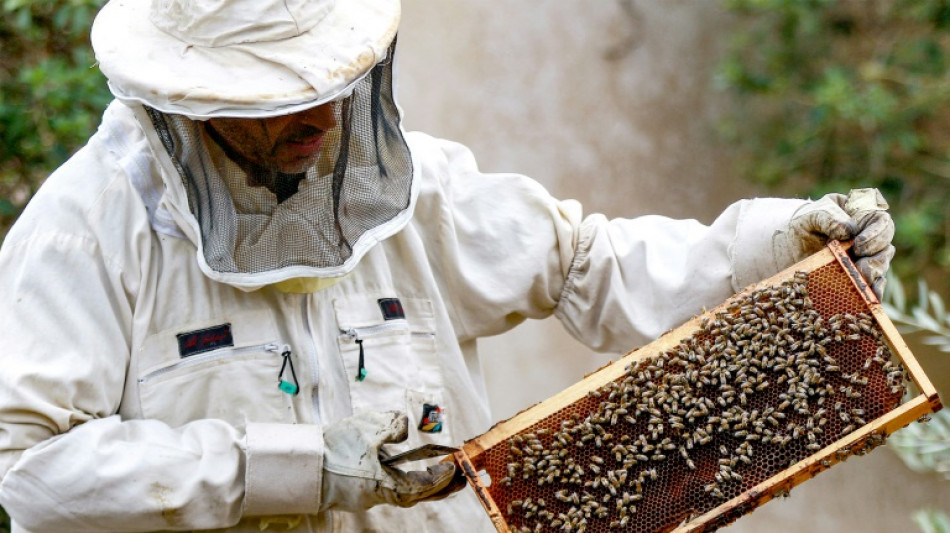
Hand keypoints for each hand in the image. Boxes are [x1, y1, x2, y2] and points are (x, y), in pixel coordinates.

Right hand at [319, 411, 460, 511]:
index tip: (454, 466)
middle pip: (416, 495)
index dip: (440, 477)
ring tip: (443, 476)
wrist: (302, 464)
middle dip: (440, 487)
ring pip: (403, 493)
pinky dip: (406, 481)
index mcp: (382, 485)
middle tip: (461, 480)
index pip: (420, 486)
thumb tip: (405, 429)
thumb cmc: (333, 447)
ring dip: (425, 485)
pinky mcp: (358, 492)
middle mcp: (377, 496)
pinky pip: (389, 488)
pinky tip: (409, 469)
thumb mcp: (366, 427)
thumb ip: (392, 424)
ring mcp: (367, 496)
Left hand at [772, 188, 894, 297]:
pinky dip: (873, 291)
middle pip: (885, 246)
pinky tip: (871, 298)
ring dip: (874, 275)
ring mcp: (865, 257)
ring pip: (880, 266)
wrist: (788, 246)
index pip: (881, 221)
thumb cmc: (802, 224)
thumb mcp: (811, 215)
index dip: (876, 234)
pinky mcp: (858, 275)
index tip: (858, 244)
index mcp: (862, 215)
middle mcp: (869, 236)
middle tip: (861, 268)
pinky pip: (872, 284)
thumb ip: (828, 217)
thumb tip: (849, 230)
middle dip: (876, 259)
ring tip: (862, 282)